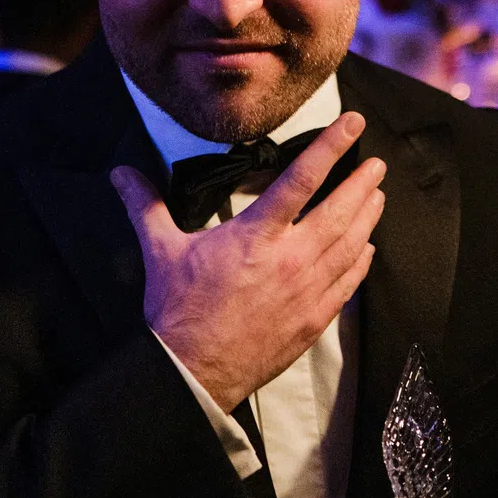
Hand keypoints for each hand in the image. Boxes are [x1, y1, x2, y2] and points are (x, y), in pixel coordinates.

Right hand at [113, 111, 383, 413]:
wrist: (192, 373)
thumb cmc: (178, 309)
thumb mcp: (160, 249)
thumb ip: (145, 205)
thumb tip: (119, 173)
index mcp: (256, 235)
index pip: (302, 179)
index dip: (331, 146)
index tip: (352, 124)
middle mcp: (289, 258)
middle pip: (339, 211)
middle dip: (362, 183)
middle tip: (377, 163)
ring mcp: (306, 290)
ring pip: (350, 244)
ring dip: (367, 217)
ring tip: (378, 195)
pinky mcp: (313, 319)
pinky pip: (347, 283)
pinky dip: (360, 261)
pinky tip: (367, 247)